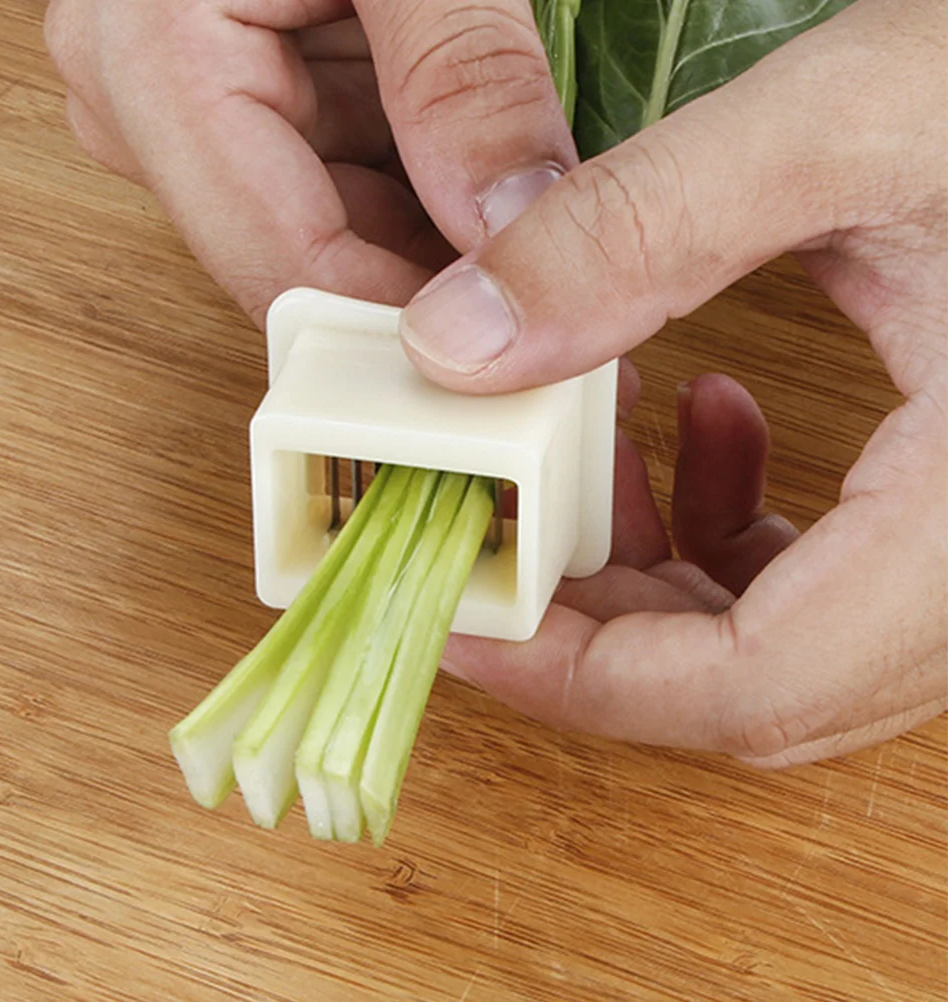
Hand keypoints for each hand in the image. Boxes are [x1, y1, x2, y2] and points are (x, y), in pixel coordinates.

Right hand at [44, 0, 577, 324]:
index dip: (407, 334)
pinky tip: (502, 222)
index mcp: (159, 66)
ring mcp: (209, 117)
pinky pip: (356, 199)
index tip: (518, 378)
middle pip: (313, 272)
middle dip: (438, 306)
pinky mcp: (263, 111)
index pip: (286, 265)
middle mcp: (162, 113)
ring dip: (445, 266)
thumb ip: (461, 75)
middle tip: (561, 345)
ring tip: (546, 272)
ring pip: (342, 247)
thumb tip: (511, 232)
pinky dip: (434, 215)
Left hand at [401, 0, 947, 765]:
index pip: (754, 686)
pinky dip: (737, 535)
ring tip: (601, 455)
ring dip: (658, 576)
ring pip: (784, 646)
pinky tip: (708, 415)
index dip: (582, 680)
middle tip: (501, 537)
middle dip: (600, 628)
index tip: (469, 624)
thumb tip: (457, 343)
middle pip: (754, 689)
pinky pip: (832, 586)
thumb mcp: (851, 122)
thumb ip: (638, 229)